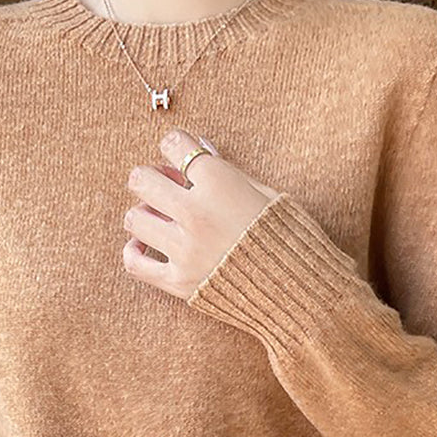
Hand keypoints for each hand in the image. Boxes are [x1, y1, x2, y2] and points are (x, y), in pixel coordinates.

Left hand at [122, 127, 279, 300]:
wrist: (302, 292)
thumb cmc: (291, 238)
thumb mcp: (267, 194)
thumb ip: (228, 173)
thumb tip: (201, 149)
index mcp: (220, 184)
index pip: (175, 145)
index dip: (176, 144)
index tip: (179, 150)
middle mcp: (196, 214)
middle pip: (142, 180)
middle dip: (150, 177)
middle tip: (162, 183)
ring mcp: (185, 250)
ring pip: (134, 218)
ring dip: (143, 213)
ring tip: (159, 217)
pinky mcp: (179, 282)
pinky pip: (135, 263)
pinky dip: (135, 251)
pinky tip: (146, 245)